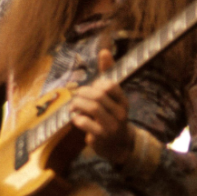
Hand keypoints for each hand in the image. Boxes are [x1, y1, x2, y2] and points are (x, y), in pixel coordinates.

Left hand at [70, 48, 134, 164]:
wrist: (117, 145)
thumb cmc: (110, 116)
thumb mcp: (111, 97)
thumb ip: (107, 74)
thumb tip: (104, 50)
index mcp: (123, 101)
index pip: (110, 85)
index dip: (96, 84)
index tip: (91, 89)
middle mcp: (120, 112)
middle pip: (98, 95)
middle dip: (82, 94)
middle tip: (76, 97)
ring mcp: (111, 126)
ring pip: (92, 107)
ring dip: (77, 104)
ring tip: (73, 107)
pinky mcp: (101, 136)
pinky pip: (85, 123)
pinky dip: (76, 118)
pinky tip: (75, 118)